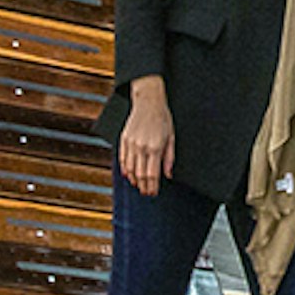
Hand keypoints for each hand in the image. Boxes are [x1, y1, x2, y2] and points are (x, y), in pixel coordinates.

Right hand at [118, 80, 173, 196]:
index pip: (152, 174)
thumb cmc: (162, 118)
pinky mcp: (124, 139)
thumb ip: (169, 158)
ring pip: (130, 169)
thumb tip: (168, 175)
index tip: (153, 193)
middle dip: (143, 187)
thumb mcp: (171, 137)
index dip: (152, 187)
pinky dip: (125, 169)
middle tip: (146, 193)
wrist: (148, 101)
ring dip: (134, 180)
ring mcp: (131, 144)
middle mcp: (141, 147)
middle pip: (140, 174)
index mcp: (155, 148)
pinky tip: (128, 175)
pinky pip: (123, 159)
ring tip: (138, 186)